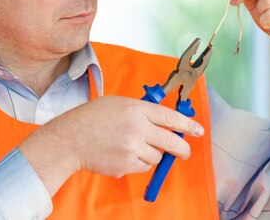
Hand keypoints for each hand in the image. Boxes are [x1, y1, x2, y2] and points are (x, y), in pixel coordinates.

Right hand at [19, 96, 203, 195]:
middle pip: (172, 143)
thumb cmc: (92, 118)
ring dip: (151, 154)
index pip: (170, 118)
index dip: (188, 125)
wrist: (71, 138)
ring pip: (157, 157)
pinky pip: (143, 167)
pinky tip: (123, 154)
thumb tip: (163, 122)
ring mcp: (132, 149)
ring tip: (133, 146)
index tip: (198, 130)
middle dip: (182, 149)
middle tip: (184, 151)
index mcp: (137, 109)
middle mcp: (138, 129)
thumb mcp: (118, 104)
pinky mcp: (126, 165)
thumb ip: (141, 111)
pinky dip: (138, 163)